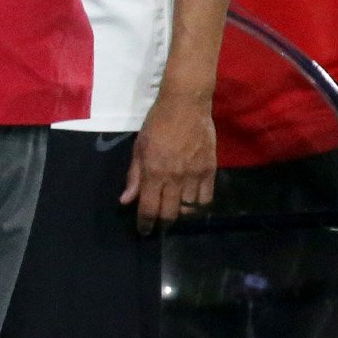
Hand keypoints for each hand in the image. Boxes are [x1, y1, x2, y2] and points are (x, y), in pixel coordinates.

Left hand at [125, 86, 217, 232]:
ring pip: (190, 209)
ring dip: (181, 213)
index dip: (145, 224)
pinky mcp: (211, 170)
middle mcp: (175, 178)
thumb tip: (126, 200)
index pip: (148, 208)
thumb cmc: (157, 124)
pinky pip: (207, 197)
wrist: (186, 106)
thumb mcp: (139, 148)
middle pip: (170, 213)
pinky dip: (198, 204)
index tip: (144, 231)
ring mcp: (195, 175)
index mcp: (153, 173)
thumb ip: (134, 176)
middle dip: (163, 222)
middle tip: (159, 222)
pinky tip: (192, 200)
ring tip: (176, 210)